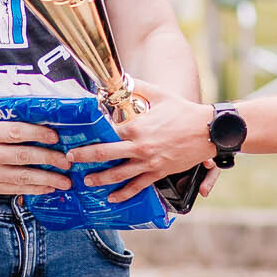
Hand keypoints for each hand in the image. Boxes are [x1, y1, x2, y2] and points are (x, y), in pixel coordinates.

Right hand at [0, 114, 69, 195]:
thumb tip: (35, 113)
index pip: (16, 132)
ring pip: (22, 178)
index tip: (56, 137)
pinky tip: (48, 188)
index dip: (38, 134)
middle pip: (23, 157)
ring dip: (47, 180)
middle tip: (67, 162)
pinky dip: (34, 189)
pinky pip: (15, 189)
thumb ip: (2, 117)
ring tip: (65, 181)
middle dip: (49, 160)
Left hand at [67, 76, 215, 201]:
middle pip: (105, 154)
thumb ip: (138, 86)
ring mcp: (148, 162)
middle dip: (85, 157)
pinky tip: (112, 198)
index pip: (107, 132)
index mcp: (137, 127)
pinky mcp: (158, 172)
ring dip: (99, 179)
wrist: (207, 131)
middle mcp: (139, 147)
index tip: (77, 136)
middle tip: (70, 159)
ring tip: (86, 182)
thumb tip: (122, 78)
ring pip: (118, 174)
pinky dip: (124, 194)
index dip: (91, 135)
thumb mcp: (159, 94)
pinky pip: (137, 186)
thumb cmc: (183, 111)